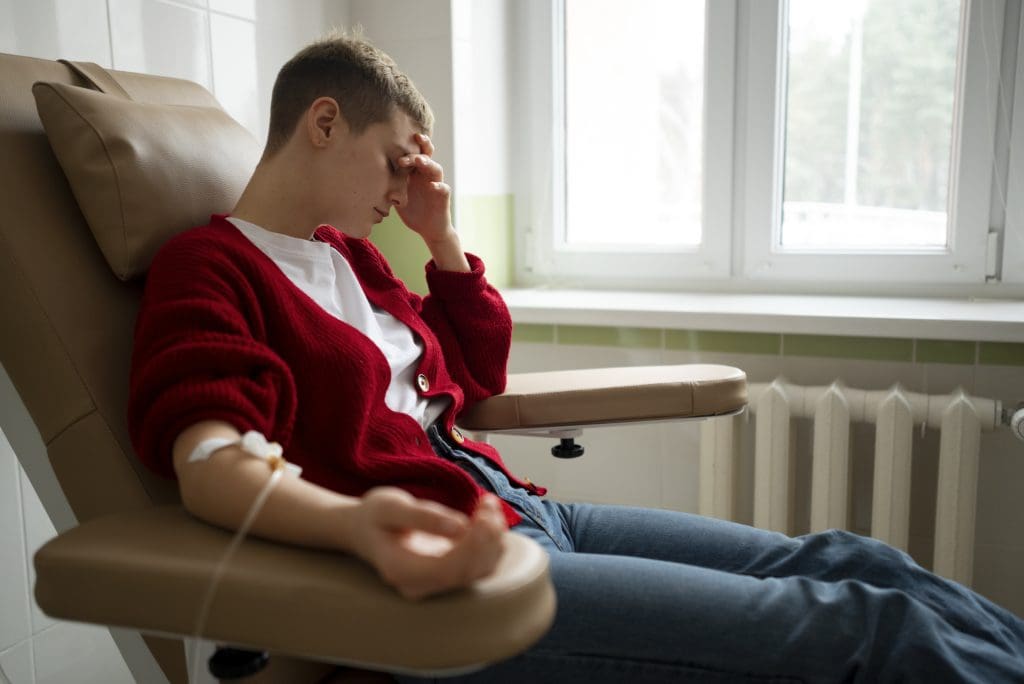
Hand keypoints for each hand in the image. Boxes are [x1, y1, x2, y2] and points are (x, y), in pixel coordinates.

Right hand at [350, 487, 506, 599]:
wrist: (364, 528)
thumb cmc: (374, 515)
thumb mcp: (390, 506)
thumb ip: (422, 517)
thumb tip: (459, 527)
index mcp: (401, 571)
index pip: (447, 570)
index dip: (473, 546)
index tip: (482, 515)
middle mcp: (420, 585)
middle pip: (467, 573)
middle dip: (487, 538)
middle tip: (489, 503)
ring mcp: (435, 583)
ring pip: (479, 570)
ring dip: (494, 538)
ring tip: (489, 504)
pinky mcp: (449, 573)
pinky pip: (479, 563)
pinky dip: (491, 540)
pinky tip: (487, 514)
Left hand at [395, 133, 453, 243]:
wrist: (428, 229)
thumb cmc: (412, 210)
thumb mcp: (396, 196)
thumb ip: (389, 185)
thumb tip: (368, 177)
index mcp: (415, 172)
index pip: (413, 153)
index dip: (408, 145)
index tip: (395, 142)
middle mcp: (427, 175)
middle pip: (427, 155)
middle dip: (420, 147)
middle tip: (409, 146)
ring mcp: (436, 184)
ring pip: (436, 168)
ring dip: (428, 163)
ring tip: (419, 161)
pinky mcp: (443, 197)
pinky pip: (444, 188)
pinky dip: (439, 185)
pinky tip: (433, 185)